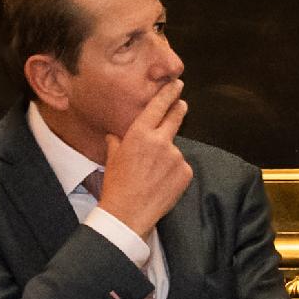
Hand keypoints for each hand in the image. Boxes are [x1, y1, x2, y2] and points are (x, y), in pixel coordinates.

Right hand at [96, 80, 194, 238]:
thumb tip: (115, 135)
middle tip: (182, 104)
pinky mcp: (186, 172)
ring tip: (152, 174)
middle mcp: (161, 141)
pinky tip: (161, 183)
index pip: (158, 107)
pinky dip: (174, 171)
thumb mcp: (112, 159)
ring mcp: (176, 157)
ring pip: (175, 149)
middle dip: (179, 109)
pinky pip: (181, 166)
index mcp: (140, 134)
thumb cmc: (117, 185)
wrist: (128, 213)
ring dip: (168, 155)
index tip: (176, 85)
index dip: (169, 94)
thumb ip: (117, 142)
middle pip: (176, 118)